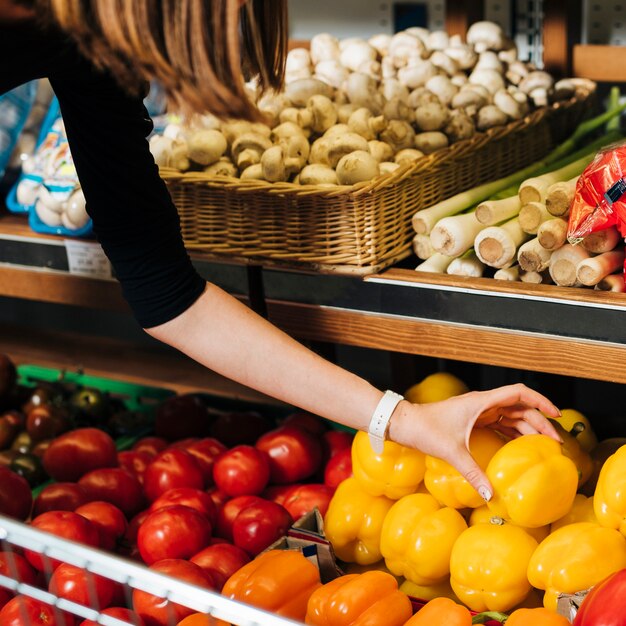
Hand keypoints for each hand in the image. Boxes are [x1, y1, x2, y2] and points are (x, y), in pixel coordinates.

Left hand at [388, 383, 561, 501]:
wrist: (404, 423)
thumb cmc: (425, 429)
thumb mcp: (451, 452)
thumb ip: (473, 473)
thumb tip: (490, 495)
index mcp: (480, 402)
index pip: (519, 393)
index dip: (541, 401)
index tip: (556, 415)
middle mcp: (481, 403)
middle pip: (519, 407)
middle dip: (539, 421)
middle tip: (555, 443)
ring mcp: (477, 411)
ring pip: (510, 415)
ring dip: (527, 428)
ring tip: (543, 446)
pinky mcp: (471, 420)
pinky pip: (499, 423)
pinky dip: (512, 432)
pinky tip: (521, 446)